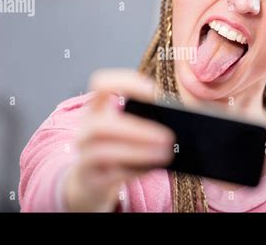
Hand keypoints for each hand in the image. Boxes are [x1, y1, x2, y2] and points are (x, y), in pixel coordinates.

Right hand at [64, 70, 174, 211]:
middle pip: (103, 124)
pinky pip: (112, 175)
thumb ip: (143, 121)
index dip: (126, 82)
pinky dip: (135, 170)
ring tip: (166, 154)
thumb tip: (180, 121)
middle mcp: (86, 130)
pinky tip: (153, 168)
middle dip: (138, 129)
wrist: (89, 184)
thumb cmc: (115, 150)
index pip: (102, 84)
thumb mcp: (124, 132)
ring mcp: (85, 156)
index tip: (154, 92)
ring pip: (105, 151)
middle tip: (168, 137)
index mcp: (96, 110)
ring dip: (139, 151)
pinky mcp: (91, 180)